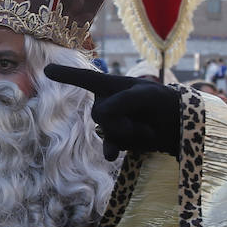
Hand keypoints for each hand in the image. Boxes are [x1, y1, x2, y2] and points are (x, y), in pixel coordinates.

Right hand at [43, 65, 179, 159]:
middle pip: (98, 115)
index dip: (66, 75)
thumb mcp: (147, 95)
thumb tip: (99, 114)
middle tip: (144, 121)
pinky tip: (111, 156)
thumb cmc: (164, 102)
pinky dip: (113, 149)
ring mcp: (112, 123)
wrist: (178, 127)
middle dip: (120, 120)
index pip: (85, 79)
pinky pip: (110, 146)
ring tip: (148, 130)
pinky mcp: (118, 141)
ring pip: (106, 132)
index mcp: (112, 86)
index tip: (47, 70)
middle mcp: (107, 103)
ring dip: (129, 134)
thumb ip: (122, 101)